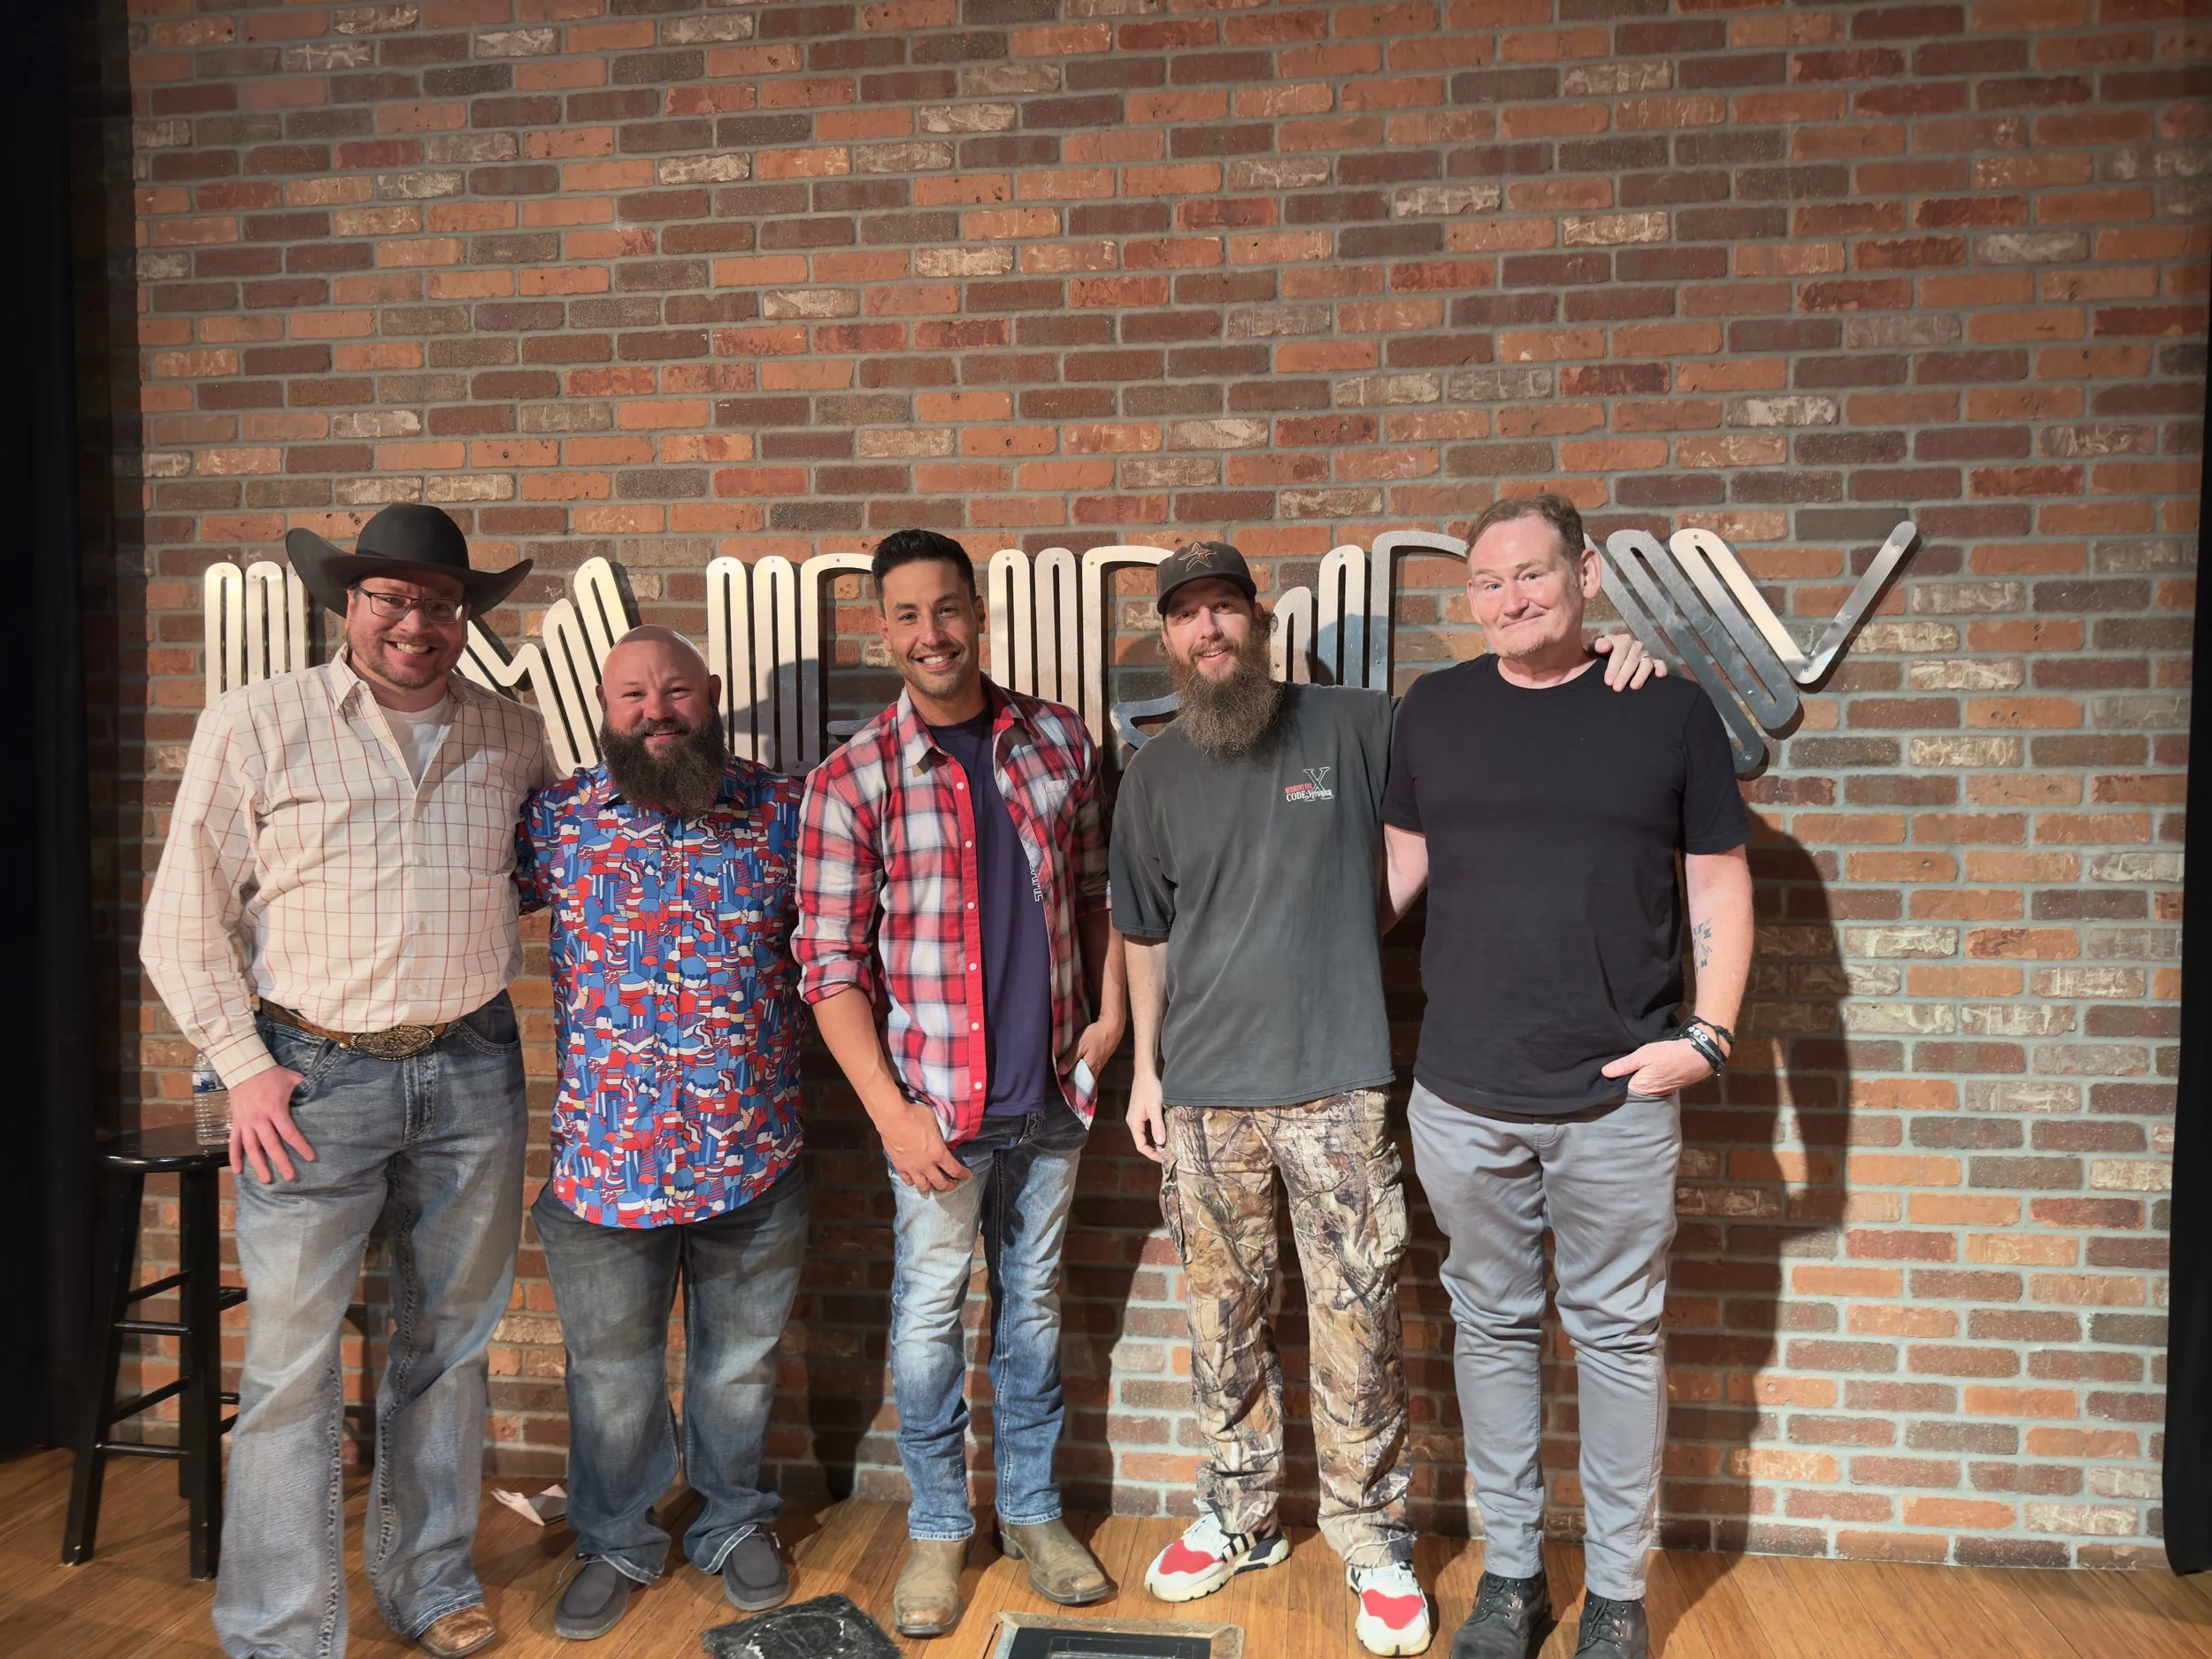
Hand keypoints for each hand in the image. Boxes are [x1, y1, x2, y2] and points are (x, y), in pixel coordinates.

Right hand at [229, 1064, 313, 1183]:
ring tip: (266, 1180)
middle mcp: (259, 1119)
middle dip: (281, 1162)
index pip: (289, 1133)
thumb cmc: (270, 1074)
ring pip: (251, 1148)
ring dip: (258, 1165)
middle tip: (290, 1177)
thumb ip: (305, 1086)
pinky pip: (234, 1142)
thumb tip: (322, 1090)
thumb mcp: (292, 1078)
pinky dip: (234, 1157)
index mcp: (275, 1110)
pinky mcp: (236, 1122)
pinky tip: (238, 1171)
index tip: (310, 1158)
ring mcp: (246, 1122)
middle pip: (271, 1145)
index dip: (300, 1146)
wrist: (243, 1067)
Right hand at [874, 1097, 970, 1193]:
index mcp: (938, 1153)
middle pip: (940, 1183)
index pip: (955, 1169)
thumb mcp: (935, 1121)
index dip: (964, 1174)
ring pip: (922, 1186)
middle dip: (949, 1186)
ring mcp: (911, 1167)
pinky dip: (912, 1182)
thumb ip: (939, 1133)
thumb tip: (941, 1135)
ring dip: (930, 1188)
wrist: (892, 1117)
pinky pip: (907, 1180)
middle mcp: (926, 1165)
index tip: (968, 1175)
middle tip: (953, 1184)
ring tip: (932, 1187)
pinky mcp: (899, 1166)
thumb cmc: (915, 1115)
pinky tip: (914, 1180)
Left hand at [1058, 1013, 1125, 1088]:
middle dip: (1074, 1080)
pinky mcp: (1103, 1058)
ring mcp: (1101, 1064)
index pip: (1078, 1083)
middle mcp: (1097, 1069)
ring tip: (1068, 1072)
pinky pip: (1092, 1068)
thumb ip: (1070, 1059)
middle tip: (1063, 1079)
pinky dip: (1084, 1069)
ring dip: (1079, 1074)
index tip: (1061, 1084)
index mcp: (1090, 1068)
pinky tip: (1079, 1064)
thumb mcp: (1080, 1045)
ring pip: (1088, 1074)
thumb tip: (1060, 1071)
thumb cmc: (1096, 1035)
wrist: (1113, 1027)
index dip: (1070, 1085)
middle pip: (1083, 1079)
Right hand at [1126, 1073, 1167, 1164]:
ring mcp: (1138, 1117)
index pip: (1141, 1145)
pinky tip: (1166, 1132)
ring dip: (1156, 1140)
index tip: (1164, 1159)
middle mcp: (1134, 1121)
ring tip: (1169, 1145)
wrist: (1146, 1072)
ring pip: (1146, 1134)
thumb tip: (1161, 1143)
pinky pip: (1149, 1127)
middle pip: (1143, 1141)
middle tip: (1169, 1154)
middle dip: (1155, 1149)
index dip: (1152, 1154)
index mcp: (1134, 1122)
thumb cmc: (1149, 1088)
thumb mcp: (1155, 1108)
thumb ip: (1157, 1126)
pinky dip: (1157, 1132)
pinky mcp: (1143, 1112)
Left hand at [1592, 631, 1666, 690]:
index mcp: (1622, 640)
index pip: (1619, 652)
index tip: (1608, 681)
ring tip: (1634, 687)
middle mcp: (1636, 646)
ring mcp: (1645, 654)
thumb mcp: (1595, 648)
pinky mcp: (1653, 662)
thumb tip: (1606, 646)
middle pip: (1631, 660)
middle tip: (1617, 688)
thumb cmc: (1600, 655)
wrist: (1605, 660)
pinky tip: (1660, 675)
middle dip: (1624, 675)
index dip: (1613, 667)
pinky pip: (1659, 663)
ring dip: (1640, 676)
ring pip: (1645, 664)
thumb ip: (1598, 645)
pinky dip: (1661, 668)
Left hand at [1601, 1037, 1714, 1097]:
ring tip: (1635, 1069)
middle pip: (1634, 1089)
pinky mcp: (1671, 1088)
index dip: (1617, 1080)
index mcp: (1641, 1089)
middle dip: (1628, 1081)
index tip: (1610, 1074)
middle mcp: (1651, 1095)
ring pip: (1645, 1087)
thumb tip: (1604, 1073)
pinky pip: (1656, 1085)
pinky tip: (1650, 1071)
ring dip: (1641, 1079)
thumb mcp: (1643, 1055)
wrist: (1698, 1055)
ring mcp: (1662, 1093)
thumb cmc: (1668, 1054)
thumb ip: (1624, 1065)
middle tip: (1621, 1069)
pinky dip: (1652, 1079)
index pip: (1622, 1089)